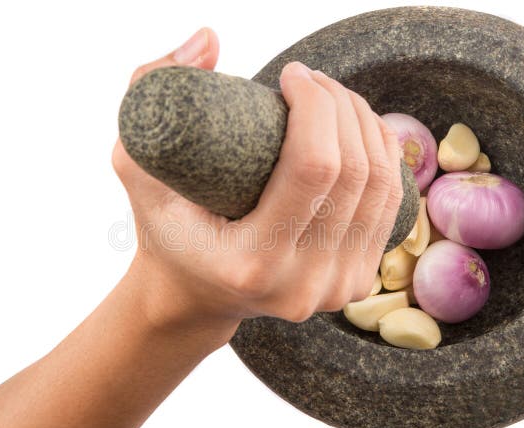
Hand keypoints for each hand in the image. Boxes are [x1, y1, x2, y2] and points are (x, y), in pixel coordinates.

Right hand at [113, 28, 402, 327]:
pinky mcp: (355, 283)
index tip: (292, 74)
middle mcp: (301, 285)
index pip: (313, 168)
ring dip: (367, 124)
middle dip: (343, 106)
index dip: (316, 105)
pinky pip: (390, 206)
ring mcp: (335, 289)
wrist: (193, 292)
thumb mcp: (133, 160)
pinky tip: (360, 128)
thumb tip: (208, 39)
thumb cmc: (163, 224)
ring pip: (381, 186)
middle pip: (354, 174)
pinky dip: (384, 156)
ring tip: (334, 97)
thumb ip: (150, 90)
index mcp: (250, 263)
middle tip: (312, 79)